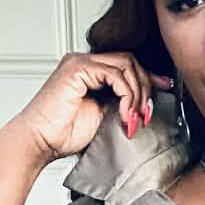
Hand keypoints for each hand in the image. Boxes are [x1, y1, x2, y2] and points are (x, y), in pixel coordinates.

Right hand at [14, 49, 174, 159]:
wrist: (40, 142)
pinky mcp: (78, 68)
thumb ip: (121, 105)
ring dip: (138, 94)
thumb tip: (144, 104)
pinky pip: (115, 74)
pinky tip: (124, 114)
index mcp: (90, 72)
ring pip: (126, 65)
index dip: (148, 77)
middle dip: (145, 88)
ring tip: (134, 118)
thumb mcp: (104, 117)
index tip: (165, 89)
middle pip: (130, 61)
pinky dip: (126, 95)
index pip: (126, 65)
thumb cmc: (63, 135)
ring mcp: (80, 63)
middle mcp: (85, 63)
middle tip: (146, 114)